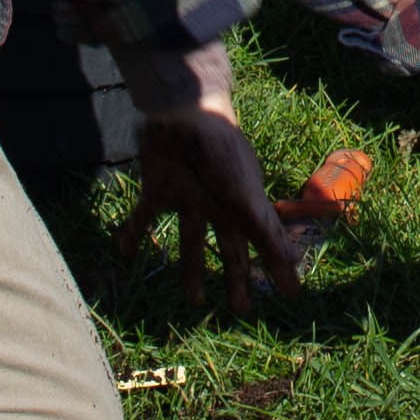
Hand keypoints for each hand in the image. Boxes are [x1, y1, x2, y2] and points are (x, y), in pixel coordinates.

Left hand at [123, 108, 312, 312]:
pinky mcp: (157, 189)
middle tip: (238, 308)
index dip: (275, 268)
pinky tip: (125, 252)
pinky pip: (144, 217)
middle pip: (229, 249)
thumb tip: (295, 266)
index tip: (288, 294)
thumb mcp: (245, 196)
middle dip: (236, 279)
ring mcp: (187, 199)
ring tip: (192, 301)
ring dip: (192, 271)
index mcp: (241, 206)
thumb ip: (267, 232)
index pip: (262, 245)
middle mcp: (216, 206)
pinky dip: (134, 234)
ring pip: (191, 242)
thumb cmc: (219, 151)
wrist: (181, 110)